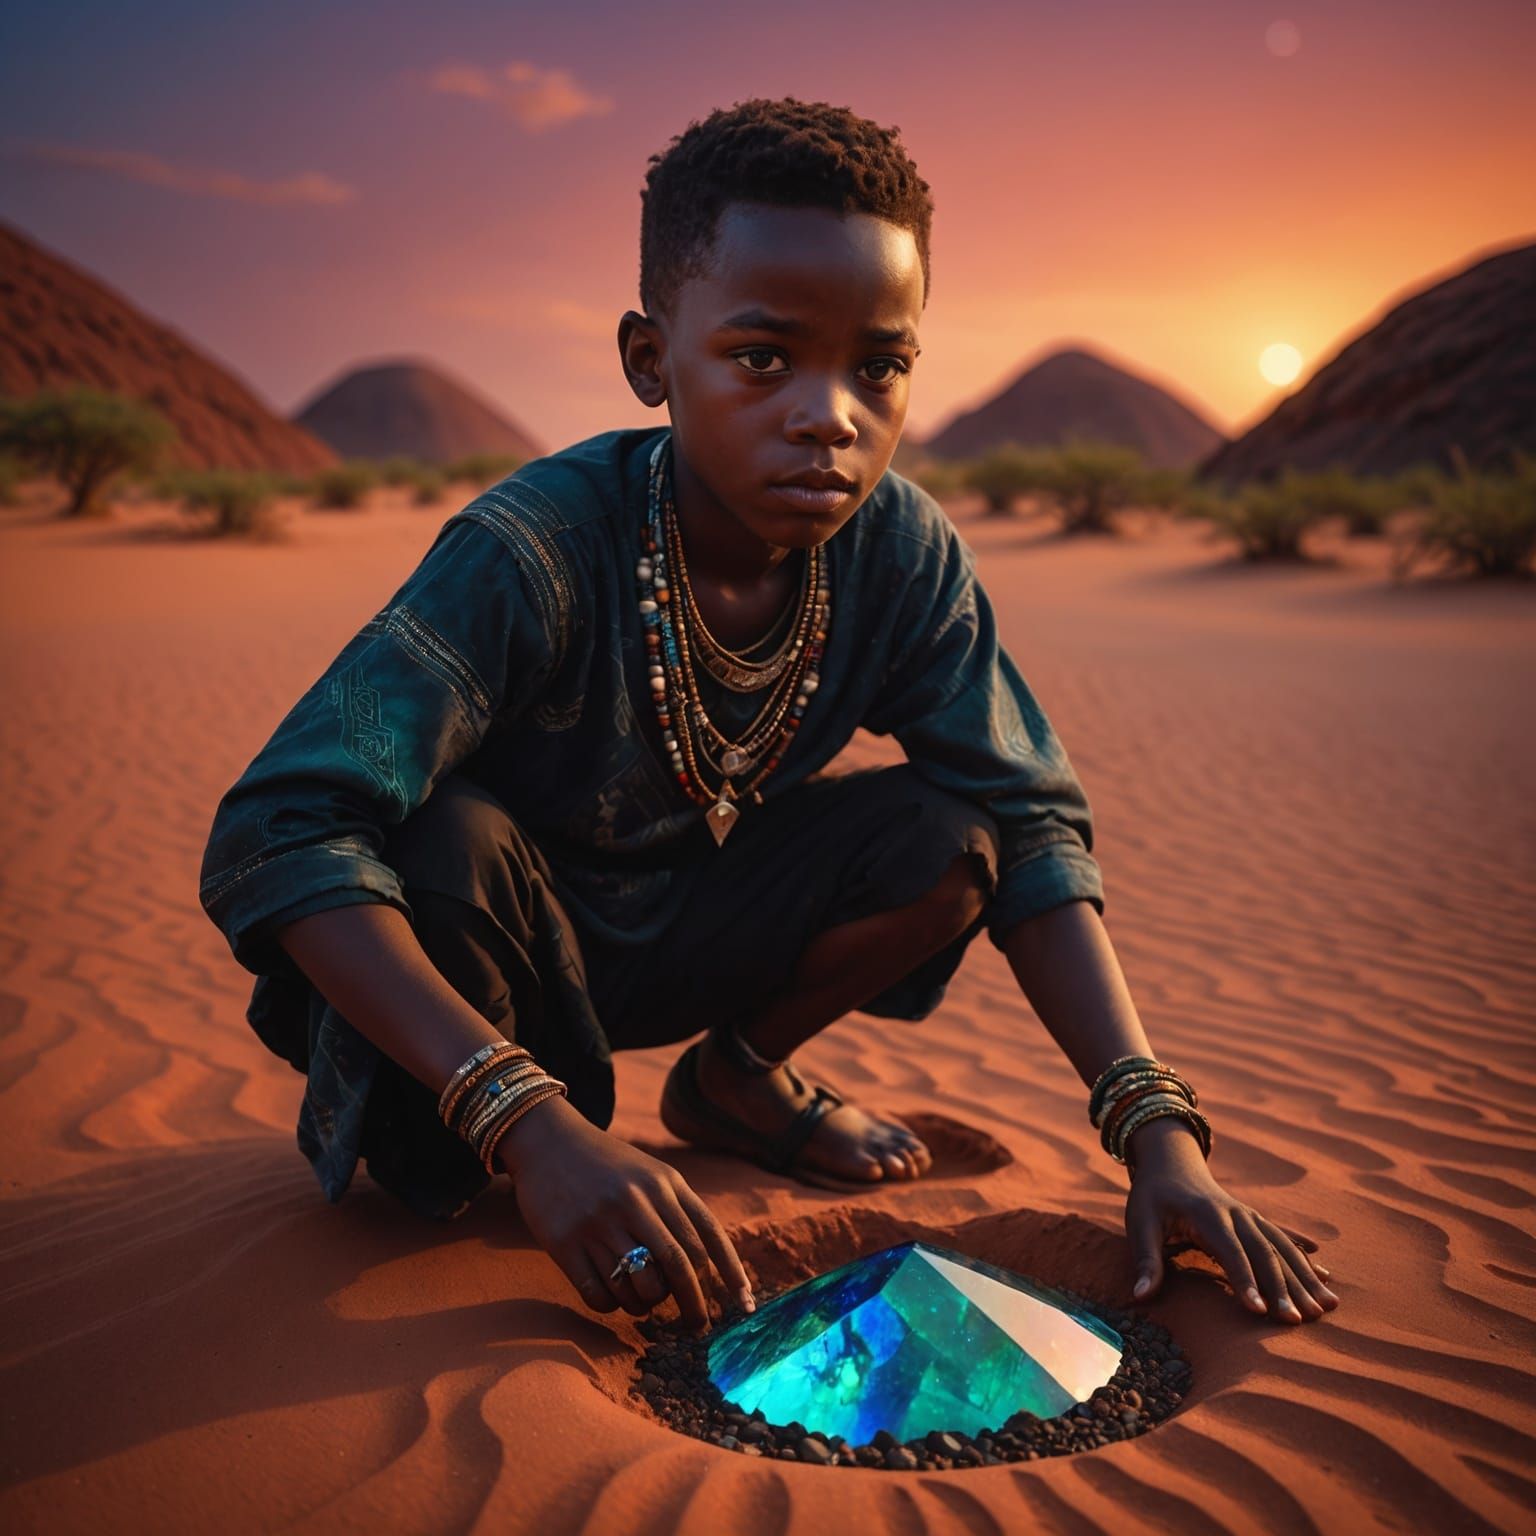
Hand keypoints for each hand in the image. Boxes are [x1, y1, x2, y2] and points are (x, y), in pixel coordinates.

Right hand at [494, 1095, 754, 1330]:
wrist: (548, 1142)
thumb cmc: (608, 1166)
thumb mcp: (651, 1173)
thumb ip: (679, 1210)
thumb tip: (711, 1269)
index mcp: (663, 1183)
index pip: (707, 1234)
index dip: (730, 1273)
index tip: (743, 1306)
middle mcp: (634, 1201)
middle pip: (679, 1265)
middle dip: (695, 1303)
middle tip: (699, 1326)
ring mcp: (598, 1223)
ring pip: (640, 1286)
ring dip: (649, 1305)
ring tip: (645, 1302)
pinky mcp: (564, 1243)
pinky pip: (600, 1295)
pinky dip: (613, 1306)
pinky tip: (613, 1296)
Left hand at [1123, 1118, 1339, 1322]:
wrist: (1172, 1163)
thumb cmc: (1153, 1196)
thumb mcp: (1139, 1221)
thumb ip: (1145, 1258)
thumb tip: (1140, 1296)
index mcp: (1208, 1214)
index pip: (1230, 1251)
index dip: (1245, 1280)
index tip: (1259, 1311)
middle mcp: (1236, 1214)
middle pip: (1264, 1253)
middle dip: (1284, 1287)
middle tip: (1299, 1321)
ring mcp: (1250, 1216)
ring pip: (1282, 1247)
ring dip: (1305, 1276)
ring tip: (1327, 1306)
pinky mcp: (1256, 1221)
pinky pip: (1285, 1238)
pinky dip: (1305, 1257)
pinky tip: (1327, 1273)